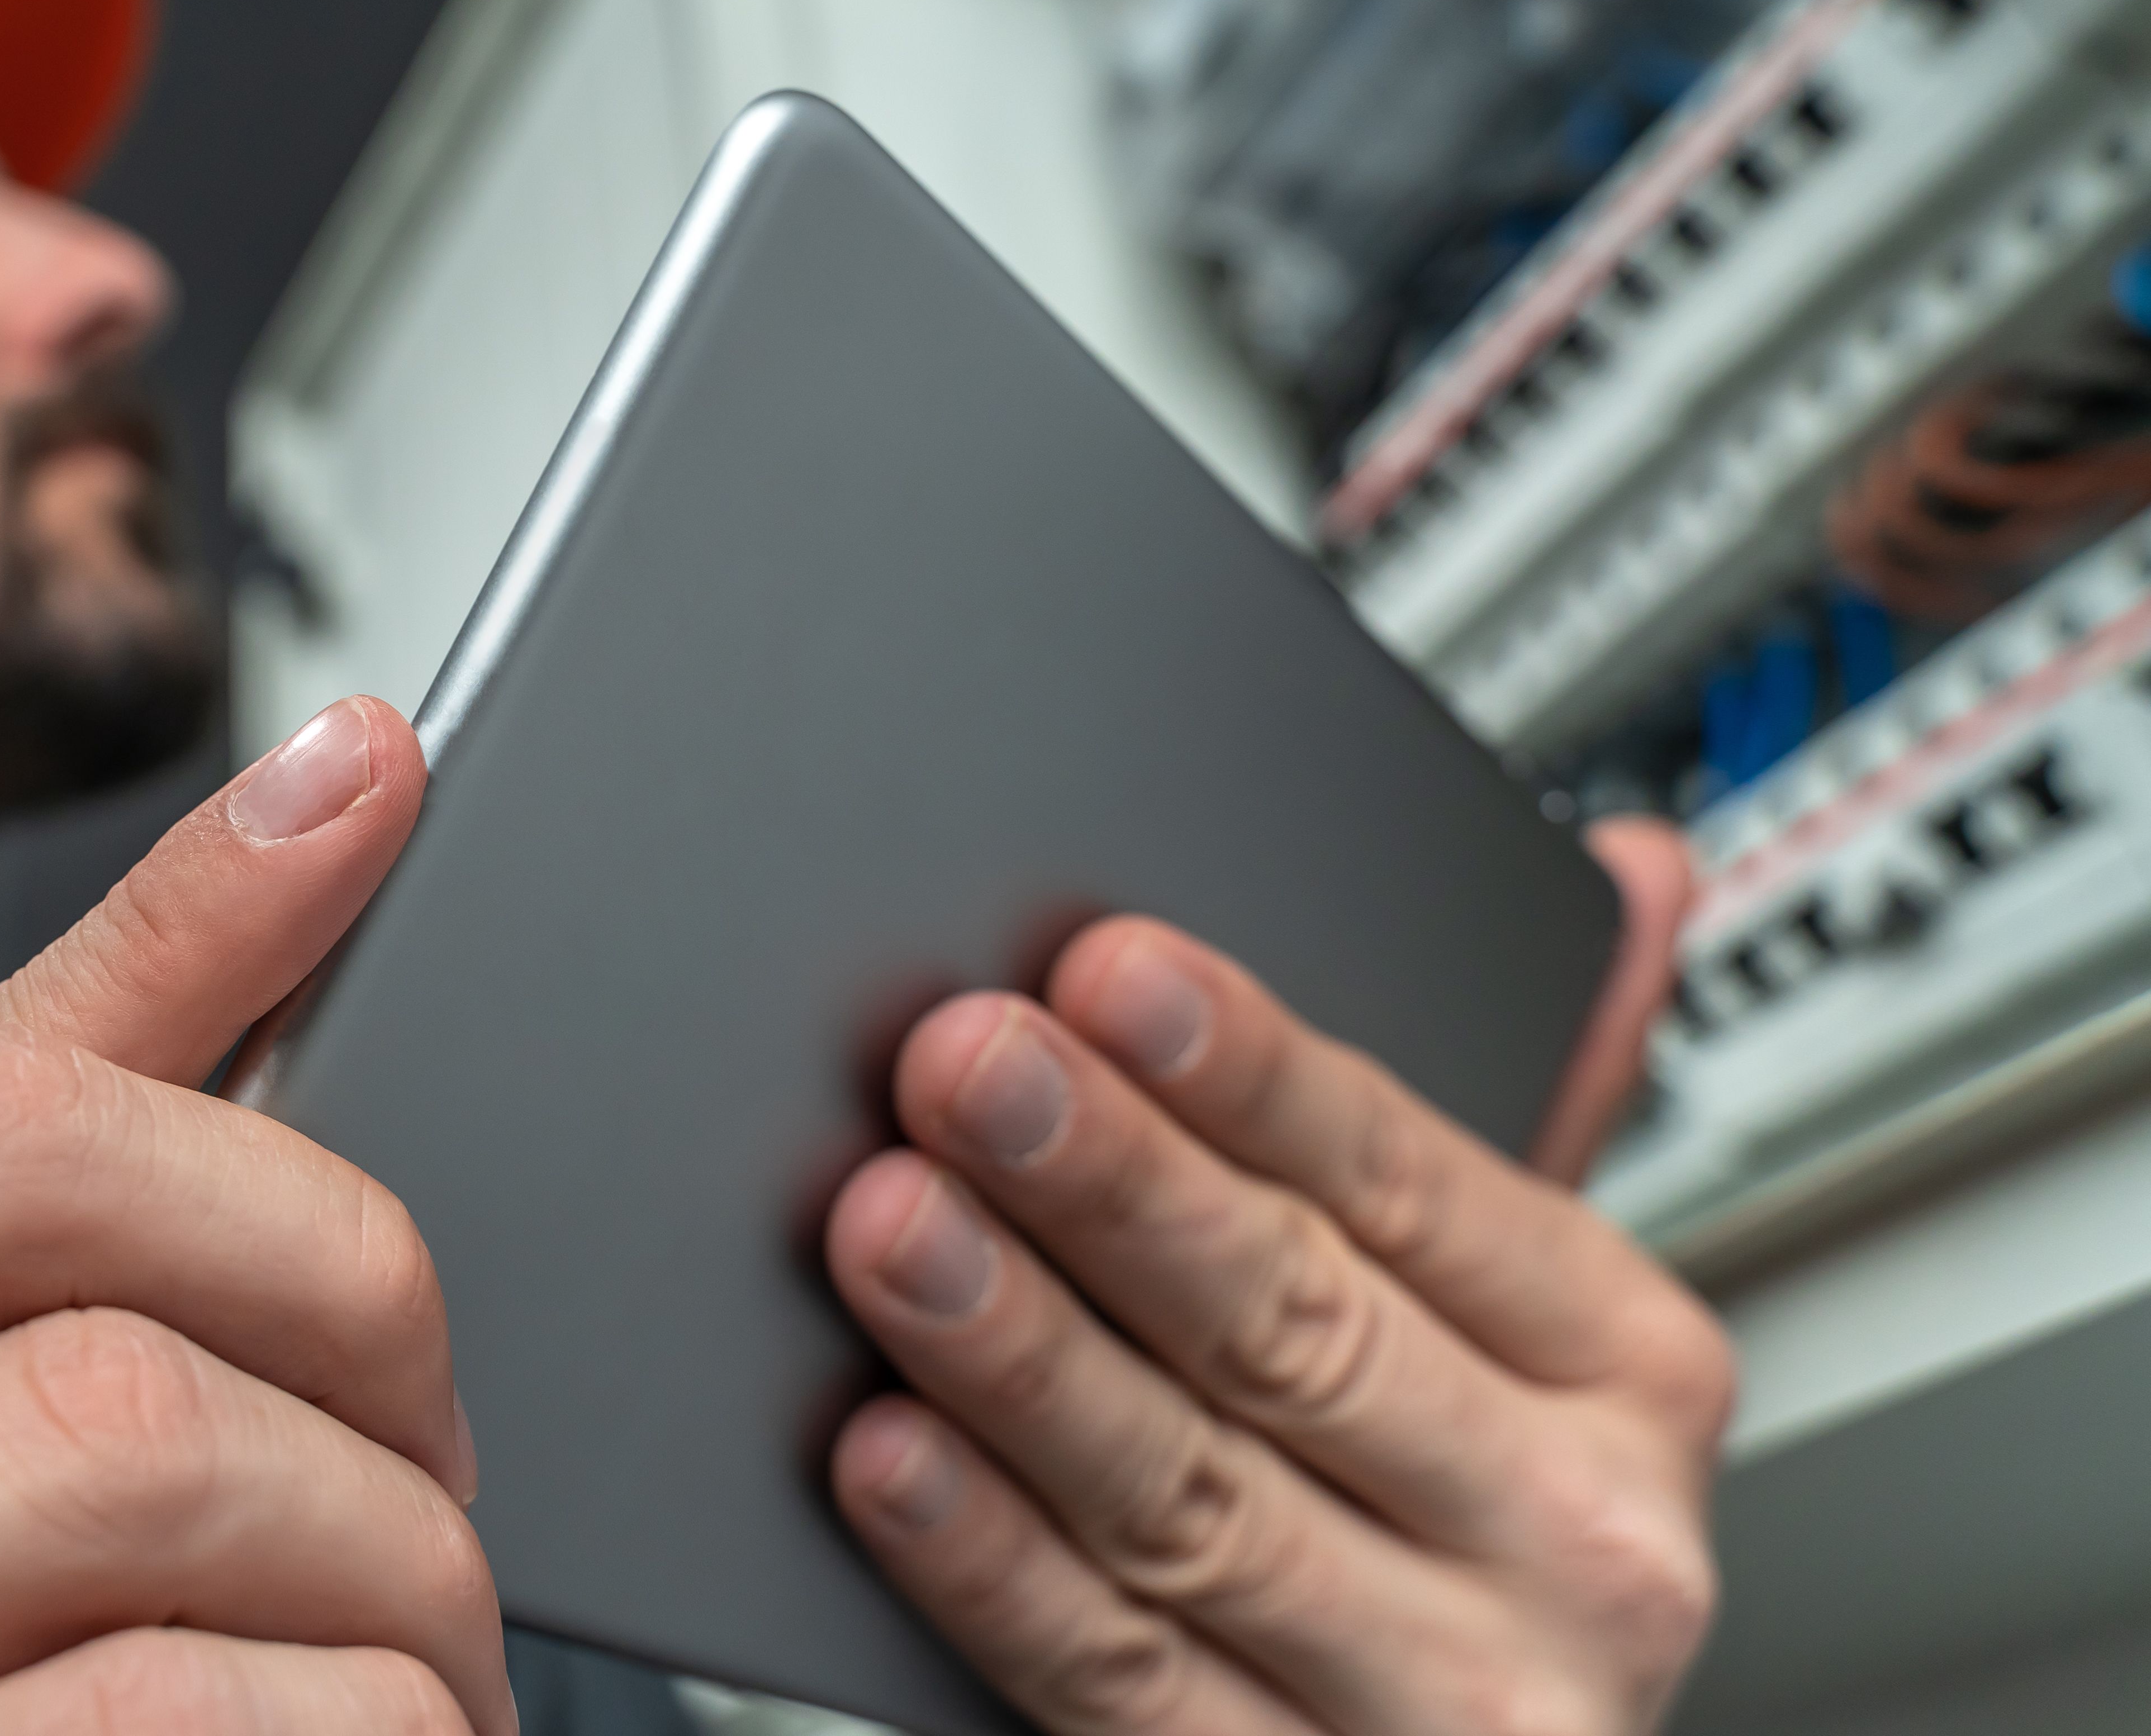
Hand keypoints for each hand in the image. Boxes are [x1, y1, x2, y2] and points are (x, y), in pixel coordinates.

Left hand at [824, 820, 1728, 1733]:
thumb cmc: (1436, 1511)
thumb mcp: (1505, 1323)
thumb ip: (1509, 1111)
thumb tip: (1631, 867)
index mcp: (1627, 1371)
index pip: (1413, 1182)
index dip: (1250, 1073)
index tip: (1106, 970)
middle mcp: (1576, 1546)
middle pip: (1299, 1329)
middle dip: (1114, 1185)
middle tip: (962, 1065)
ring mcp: (1454, 1710)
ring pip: (1192, 1502)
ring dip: (1024, 1354)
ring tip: (889, 1229)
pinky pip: (1119, 1686)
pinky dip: (993, 1567)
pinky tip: (888, 1457)